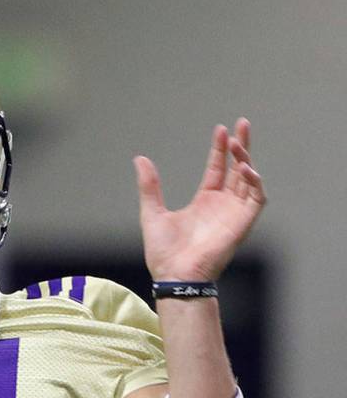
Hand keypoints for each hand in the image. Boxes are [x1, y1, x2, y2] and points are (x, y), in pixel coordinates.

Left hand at [134, 119, 264, 281]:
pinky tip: (247, 168)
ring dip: (246, 159)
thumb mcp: (152, 212)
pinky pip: (257, 199)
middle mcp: (222, 205)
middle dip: (241, 146)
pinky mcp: (243, 223)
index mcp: (204, 201)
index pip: (217, 169)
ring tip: (237, 143)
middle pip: (238, 169)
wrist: (175, 274)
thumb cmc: (164, 251)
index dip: (219, 150)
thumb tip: (140, 159)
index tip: (220, 129)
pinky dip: (256, 182)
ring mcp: (234, 213)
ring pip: (249, 179)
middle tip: (242, 123)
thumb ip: (149, 186)